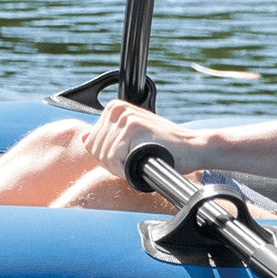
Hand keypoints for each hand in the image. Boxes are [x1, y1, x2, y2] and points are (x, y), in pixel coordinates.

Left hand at [83, 100, 205, 179]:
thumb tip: (84, 137)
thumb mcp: (131, 139)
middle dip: (112, 164)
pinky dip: (125, 169)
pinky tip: (141, 163)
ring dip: (121, 168)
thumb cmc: (165, 147)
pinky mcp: (133, 128)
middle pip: (95, 149)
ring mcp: (125, 117)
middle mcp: (117, 109)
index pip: (91, 142)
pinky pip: (114, 159)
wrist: (192, 148)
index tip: (128, 158)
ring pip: (104, 155)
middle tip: (136, 162)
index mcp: (115, 108)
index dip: (107, 158)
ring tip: (141, 161)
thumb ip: (108, 137)